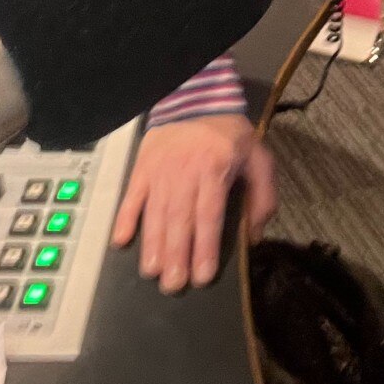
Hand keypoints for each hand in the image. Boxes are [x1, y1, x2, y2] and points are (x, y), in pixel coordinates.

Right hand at [110, 113, 276, 293]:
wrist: (196, 98)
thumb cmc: (230, 134)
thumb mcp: (258, 158)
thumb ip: (263, 197)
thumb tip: (254, 236)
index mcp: (215, 170)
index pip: (209, 215)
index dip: (205, 247)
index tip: (201, 276)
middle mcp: (185, 173)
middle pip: (179, 219)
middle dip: (176, 255)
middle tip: (172, 285)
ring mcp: (160, 170)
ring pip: (155, 212)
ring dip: (152, 244)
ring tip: (152, 272)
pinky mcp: (142, 167)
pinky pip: (132, 196)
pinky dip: (125, 218)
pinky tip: (120, 241)